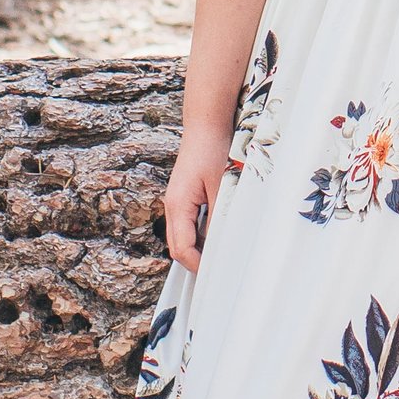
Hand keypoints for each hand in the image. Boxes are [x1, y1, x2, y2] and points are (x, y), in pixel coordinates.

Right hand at [164, 122, 233, 271]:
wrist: (206, 124)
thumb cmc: (212, 149)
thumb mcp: (221, 185)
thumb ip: (221, 215)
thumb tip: (225, 243)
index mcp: (177, 205)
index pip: (181, 248)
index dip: (197, 265)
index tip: (216, 274)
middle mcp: (173, 206)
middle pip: (178, 246)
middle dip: (196, 261)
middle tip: (220, 270)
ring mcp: (177, 201)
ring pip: (183, 236)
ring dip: (199, 248)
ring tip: (221, 256)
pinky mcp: (185, 196)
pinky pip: (189, 224)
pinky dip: (201, 234)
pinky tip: (218, 234)